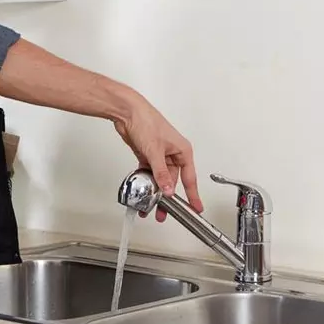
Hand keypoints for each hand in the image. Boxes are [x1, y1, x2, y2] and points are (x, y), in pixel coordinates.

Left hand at [113, 94, 202, 222]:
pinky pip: (149, 173)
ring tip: (149, 205)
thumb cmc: (146, 121)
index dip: (193, 195)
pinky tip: (142, 191)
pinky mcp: (147, 155)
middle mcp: (172, 154)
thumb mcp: (155, 151)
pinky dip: (145, 182)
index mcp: (182, 151)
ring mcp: (159, 155)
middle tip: (164, 212)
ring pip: (159, 179)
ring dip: (154, 191)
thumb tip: (168, 189)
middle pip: (172, 181)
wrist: (126, 112)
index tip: (196, 208)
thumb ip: (161, 173)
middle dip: (167, 197)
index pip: (190, 178)